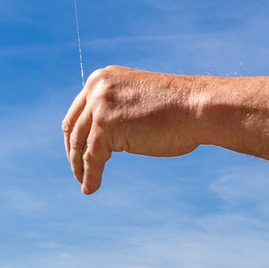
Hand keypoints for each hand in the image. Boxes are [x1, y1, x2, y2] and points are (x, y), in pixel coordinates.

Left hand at [63, 67, 203, 193]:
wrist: (196, 107)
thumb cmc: (177, 108)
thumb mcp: (137, 100)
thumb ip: (117, 109)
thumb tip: (105, 135)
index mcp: (101, 79)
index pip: (78, 112)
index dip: (75, 136)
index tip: (79, 152)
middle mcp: (96, 88)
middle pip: (72, 128)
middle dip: (73, 152)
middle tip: (79, 171)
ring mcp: (99, 107)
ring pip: (79, 145)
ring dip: (80, 168)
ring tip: (84, 183)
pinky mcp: (106, 127)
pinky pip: (91, 158)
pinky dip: (90, 176)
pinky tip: (91, 188)